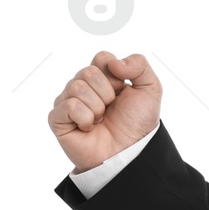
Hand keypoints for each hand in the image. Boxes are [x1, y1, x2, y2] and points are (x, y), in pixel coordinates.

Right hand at [48, 51, 161, 173]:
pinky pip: (69, 105)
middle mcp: (82, 86)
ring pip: (77, 87)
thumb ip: (139, 65)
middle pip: (88, 72)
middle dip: (107, 93)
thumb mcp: (150, 89)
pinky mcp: (57, 118)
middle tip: (111, 109)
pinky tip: (89, 127)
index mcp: (102, 77)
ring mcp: (67, 101)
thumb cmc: (137, 122)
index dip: (116, 75)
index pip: (101, 58)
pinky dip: (85, 118)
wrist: (130, 151)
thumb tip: (113, 62)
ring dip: (97, 107)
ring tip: (101, 120)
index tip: (123, 91)